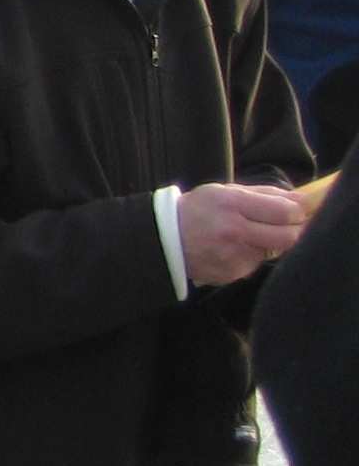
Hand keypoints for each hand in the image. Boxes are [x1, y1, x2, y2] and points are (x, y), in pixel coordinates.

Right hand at [179, 180, 308, 286]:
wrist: (162, 238)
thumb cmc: (198, 209)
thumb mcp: (226, 191)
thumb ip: (266, 194)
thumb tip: (303, 200)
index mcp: (232, 205)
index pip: (285, 212)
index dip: (297, 213)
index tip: (294, 212)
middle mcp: (234, 231)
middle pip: (288, 237)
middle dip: (293, 231)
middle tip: (285, 227)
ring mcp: (233, 256)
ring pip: (273, 251)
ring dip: (267, 244)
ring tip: (243, 236)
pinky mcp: (232, 274)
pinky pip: (255, 264)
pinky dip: (250, 256)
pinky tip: (230, 249)